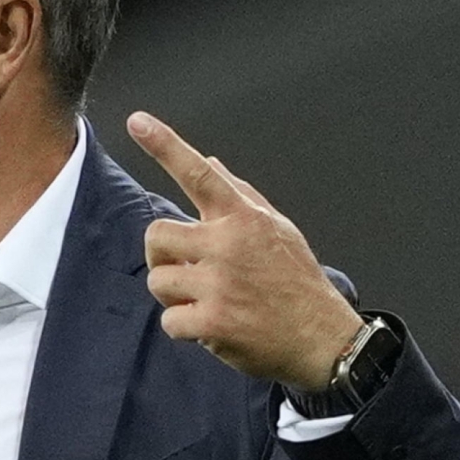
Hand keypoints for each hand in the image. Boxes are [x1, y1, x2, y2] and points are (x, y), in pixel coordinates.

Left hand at [125, 111, 361, 390]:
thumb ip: (240, 195)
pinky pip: (169, 319)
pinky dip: (185, 327)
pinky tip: (212, 326)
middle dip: (163, 256)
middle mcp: (230, 243)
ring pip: (158, 280)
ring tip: (207, 300)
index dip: (165, 145)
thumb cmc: (295, 280)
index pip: (199, 172)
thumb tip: (211, 161)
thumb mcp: (277, 229)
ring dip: (174, 294)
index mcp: (244, 217)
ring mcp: (220, 283)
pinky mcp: (213, 321)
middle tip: (185, 269)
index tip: (138, 120)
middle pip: (156, 234)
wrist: (322, 338)